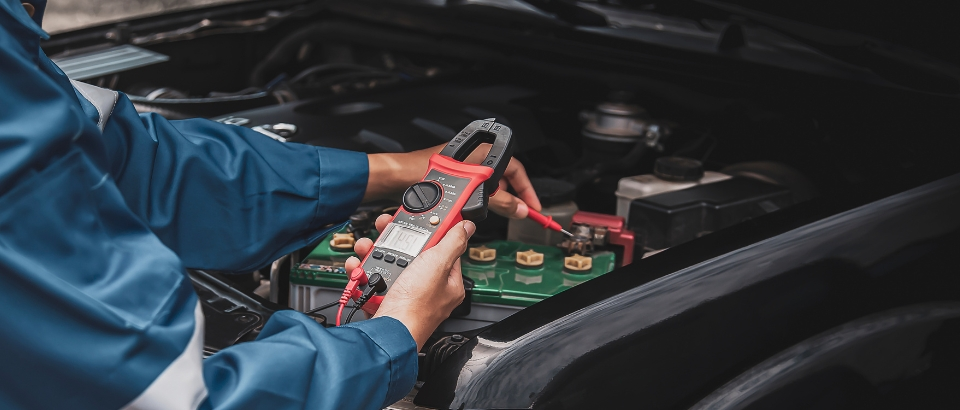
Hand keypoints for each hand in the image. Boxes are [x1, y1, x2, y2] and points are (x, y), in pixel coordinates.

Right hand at [344, 214, 473, 349]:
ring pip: (389, 264)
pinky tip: (360, 268)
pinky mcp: (385, 300)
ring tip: (368, 248)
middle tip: (385, 228)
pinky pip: (373, 280)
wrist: (387, 332)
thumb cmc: (415, 305)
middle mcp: (427, 290)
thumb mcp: (438, 264)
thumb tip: (467, 227)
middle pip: (412, 253)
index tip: (420, 217)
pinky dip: (364, 272)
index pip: (444, 248)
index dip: (431, 231)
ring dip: (374, 252)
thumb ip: (453, 242)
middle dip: (395, 239)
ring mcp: (405, 295)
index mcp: (447, 282)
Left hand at [365, 143, 541, 218]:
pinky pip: (469, 193)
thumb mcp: (470, 190)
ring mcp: (460, 170)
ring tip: (491, 214)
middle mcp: (472, 159)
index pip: (515, 170)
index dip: (526, 189)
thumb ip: (499, 201)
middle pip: (501, 180)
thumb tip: (518, 209)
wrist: (394, 178)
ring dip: (490, 202)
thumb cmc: (419, 172)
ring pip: (485, 189)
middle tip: (515, 213)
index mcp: (480, 153)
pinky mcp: (448, 180)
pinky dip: (473, 204)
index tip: (533, 206)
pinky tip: (469, 213)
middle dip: (508, 197)